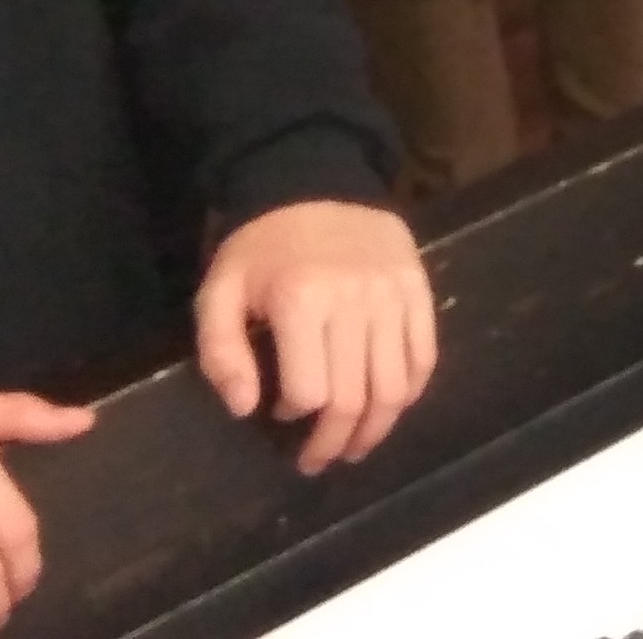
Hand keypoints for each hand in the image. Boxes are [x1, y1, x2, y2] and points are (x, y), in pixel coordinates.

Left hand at [196, 199, 438, 475]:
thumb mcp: (219, 292)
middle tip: (319, 460)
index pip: (311, 391)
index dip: (294, 415)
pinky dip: (409, 392)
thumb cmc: (261, 247)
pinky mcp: (418, 289)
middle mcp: (354, 301)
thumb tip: (246, 409)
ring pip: (395, 387)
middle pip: (354, 398)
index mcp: (301, 301)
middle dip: (335, 442)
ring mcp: (393, 296)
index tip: (279, 413)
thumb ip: (221, 352)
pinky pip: (423, 357)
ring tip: (357, 447)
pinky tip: (389, 406)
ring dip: (376, 429)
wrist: (314, 182)